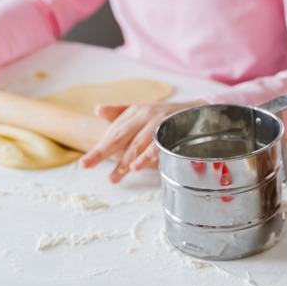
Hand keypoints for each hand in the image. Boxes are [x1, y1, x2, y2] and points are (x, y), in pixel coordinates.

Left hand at [79, 99, 207, 182]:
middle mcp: (146, 114)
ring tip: (115, 175)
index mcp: (136, 111)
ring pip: (138, 143)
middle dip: (102, 152)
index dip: (99, 147)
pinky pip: (158, 145)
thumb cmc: (169, 115)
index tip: (85, 164)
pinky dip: (148, 156)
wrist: (201, 110)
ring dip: (126, 160)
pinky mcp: (174, 129)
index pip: (114, 131)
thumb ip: (121, 113)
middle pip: (120, 135)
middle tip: (86, 165)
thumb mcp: (144, 112)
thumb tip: (98, 110)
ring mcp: (160, 122)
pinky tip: (138, 166)